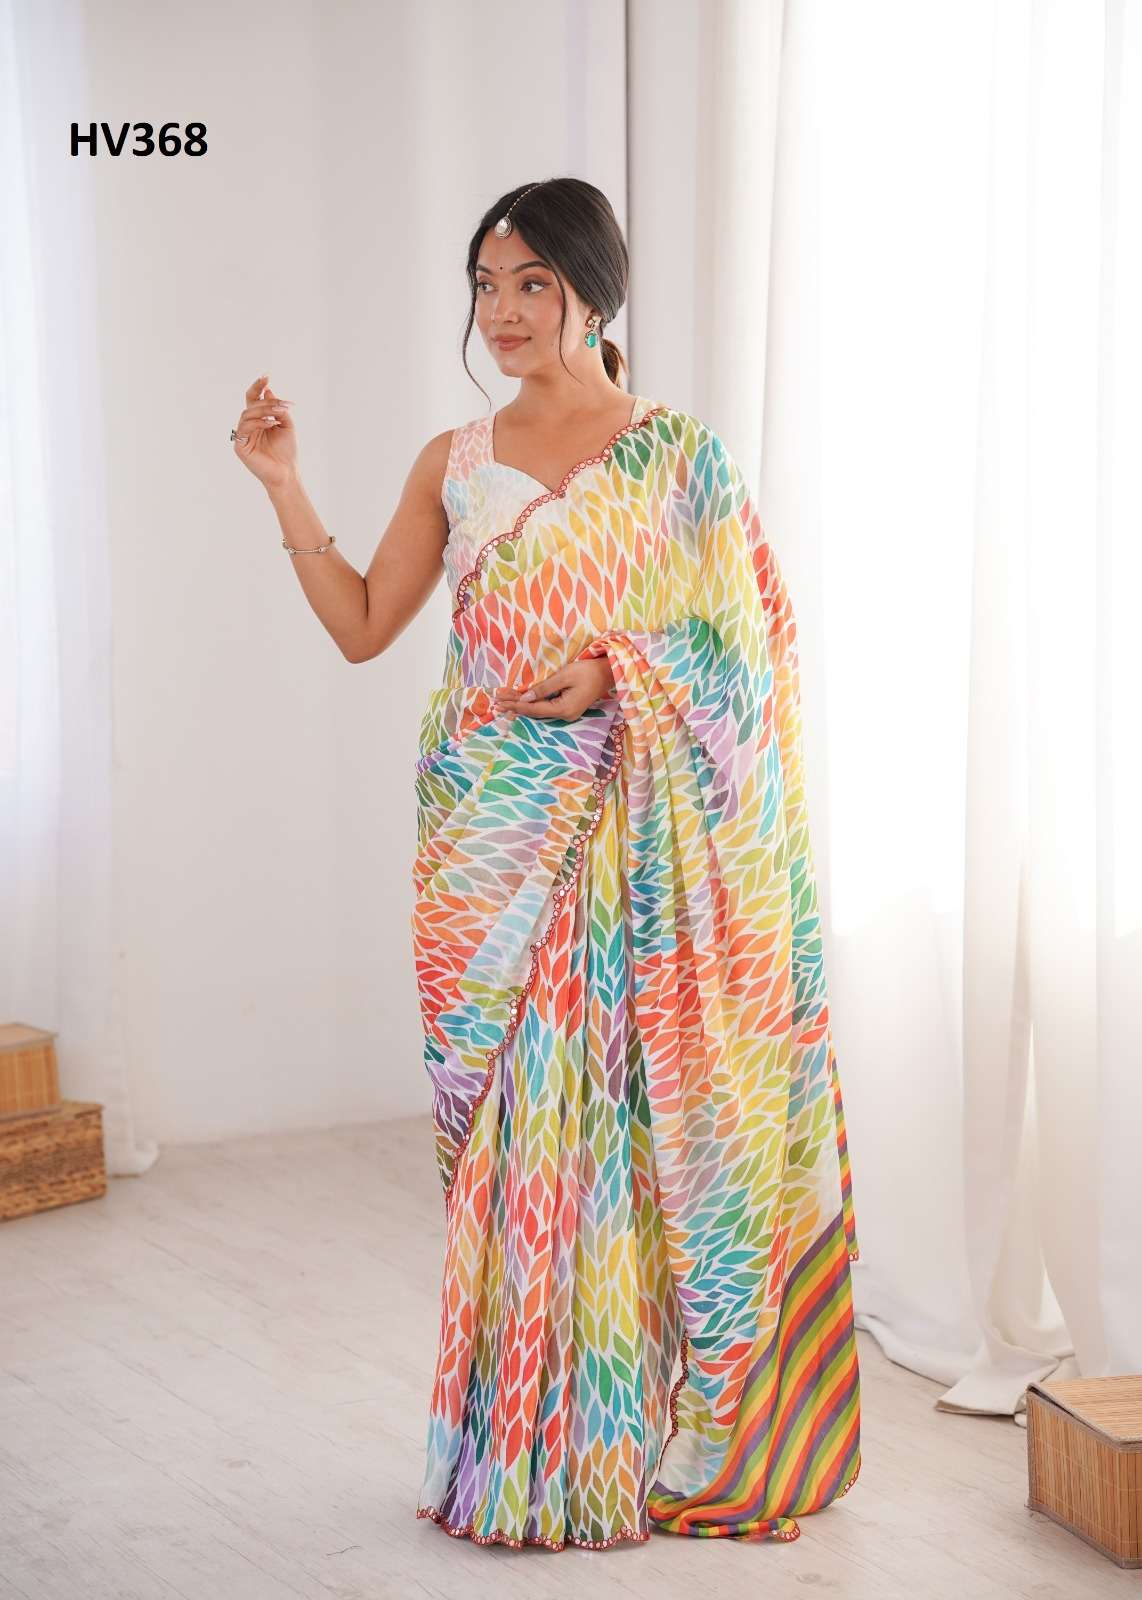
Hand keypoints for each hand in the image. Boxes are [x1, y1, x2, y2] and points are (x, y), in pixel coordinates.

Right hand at [231, 373, 297, 490]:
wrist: (287, 473)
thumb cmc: (287, 452)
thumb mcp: (287, 425)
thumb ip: (279, 409)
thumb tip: (269, 391)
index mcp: (258, 420)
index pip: (253, 399)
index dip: (257, 387)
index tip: (267, 375)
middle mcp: (248, 426)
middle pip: (251, 405)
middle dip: (267, 402)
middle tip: (283, 405)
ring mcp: (242, 436)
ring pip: (247, 414)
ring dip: (264, 411)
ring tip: (279, 414)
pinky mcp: (240, 446)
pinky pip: (244, 428)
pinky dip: (258, 423)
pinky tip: (271, 424)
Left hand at [494, 656, 614, 719]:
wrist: (608, 672)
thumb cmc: (588, 671)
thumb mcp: (564, 676)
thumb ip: (543, 688)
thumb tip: (525, 698)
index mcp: (564, 709)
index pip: (534, 709)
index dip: (515, 705)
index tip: (500, 701)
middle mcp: (565, 715)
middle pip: (535, 712)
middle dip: (515, 706)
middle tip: (496, 701)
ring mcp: (567, 713)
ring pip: (539, 710)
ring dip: (522, 705)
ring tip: (504, 702)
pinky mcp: (568, 708)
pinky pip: (546, 707)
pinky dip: (532, 704)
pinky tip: (521, 702)